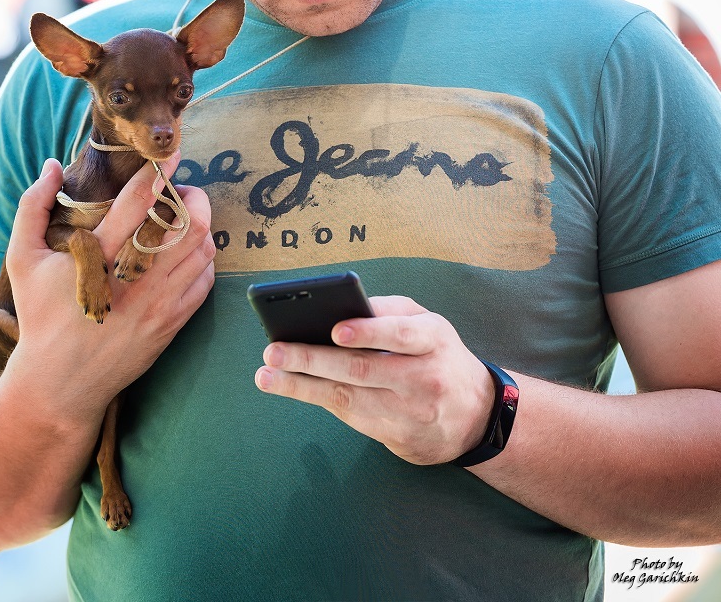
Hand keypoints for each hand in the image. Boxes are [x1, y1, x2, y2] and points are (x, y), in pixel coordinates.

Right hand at [5, 154, 215, 413]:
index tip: (171, 156)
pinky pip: (206, 280)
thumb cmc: (41, 316)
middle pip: (188, 225)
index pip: (137, 204)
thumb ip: (33, 207)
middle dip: (192, 197)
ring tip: (184, 218)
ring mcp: (158, 304)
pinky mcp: (172, 323)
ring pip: (203, 250)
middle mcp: (134, 280)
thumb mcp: (23, 260)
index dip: (158, 174)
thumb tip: (51, 165)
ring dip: (200, 225)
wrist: (59, 384)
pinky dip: (203, 258)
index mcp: (97, 259)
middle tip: (178, 192)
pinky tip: (186, 252)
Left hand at [254, 296, 494, 464]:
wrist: (476, 416)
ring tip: (267, 374)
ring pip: (349, 397)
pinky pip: (351, 416)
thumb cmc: (440, 356)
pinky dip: (317, 399)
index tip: (335, 330)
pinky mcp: (397, 437)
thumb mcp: (429, 324)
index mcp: (434, 339)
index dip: (369, 332)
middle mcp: (424, 378)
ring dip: (302, 385)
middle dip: (314, 359)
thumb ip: (389, 312)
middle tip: (275, 350)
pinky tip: (290, 387)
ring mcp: (410, 412)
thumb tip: (341, 307)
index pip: (402, 334)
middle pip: (364, 369)